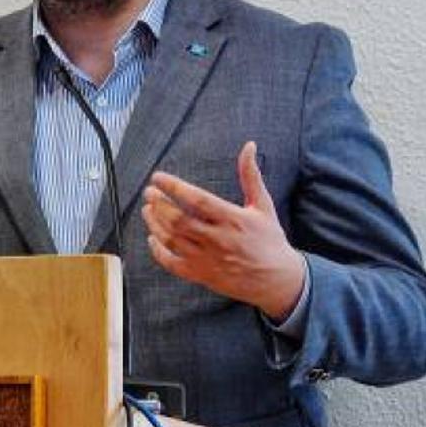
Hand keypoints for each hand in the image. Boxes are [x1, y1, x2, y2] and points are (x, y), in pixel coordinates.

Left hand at [142, 141, 305, 319]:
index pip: (197, 200)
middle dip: (159, 204)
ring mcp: (208, 259)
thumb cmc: (269, 240)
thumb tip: (249, 146)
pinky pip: (173, 264)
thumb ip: (251, 175)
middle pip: (179, 220)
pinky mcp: (202, 275)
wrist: (278, 281)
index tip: (158, 177)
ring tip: (147, 209)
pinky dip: (158, 251)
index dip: (174, 187)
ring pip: (172, 239)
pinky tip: (152, 237)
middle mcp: (218, 239)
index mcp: (233, 219)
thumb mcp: (263, 205)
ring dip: (155, 223)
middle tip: (149, 192)